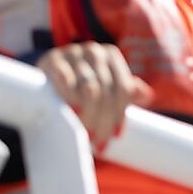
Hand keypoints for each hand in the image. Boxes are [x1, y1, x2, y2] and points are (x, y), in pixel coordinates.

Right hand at [36, 42, 153, 148]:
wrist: (44, 75)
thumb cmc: (80, 84)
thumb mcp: (104, 85)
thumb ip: (125, 91)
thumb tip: (147, 96)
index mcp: (112, 56)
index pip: (123, 88)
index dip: (120, 114)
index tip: (116, 136)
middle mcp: (95, 51)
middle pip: (107, 91)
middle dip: (104, 120)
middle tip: (98, 142)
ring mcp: (74, 53)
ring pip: (89, 88)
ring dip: (89, 114)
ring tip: (85, 134)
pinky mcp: (52, 59)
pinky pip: (65, 79)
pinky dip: (70, 97)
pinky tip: (71, 113)